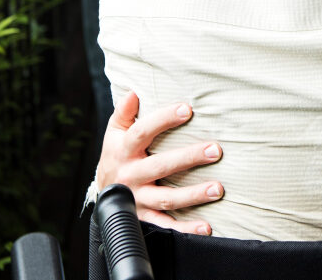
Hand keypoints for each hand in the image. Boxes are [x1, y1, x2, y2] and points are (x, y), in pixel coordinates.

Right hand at [96, 92, 223, 233]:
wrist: (103, 194)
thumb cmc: (116, 156)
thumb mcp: (114, 133)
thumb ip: (123, 113)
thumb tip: (133, 92)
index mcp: (123, 150)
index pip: (143, 132)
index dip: (164, 120)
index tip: (187, 109)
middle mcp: (131, 175)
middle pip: (160, 166)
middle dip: (189, 157)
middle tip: (216, 150)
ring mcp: (137, 198)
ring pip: (167, 198)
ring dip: (193, 195)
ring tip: (218, 189)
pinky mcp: (144, 218)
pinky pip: (166, 225)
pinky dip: (185, 228)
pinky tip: (206, 226)